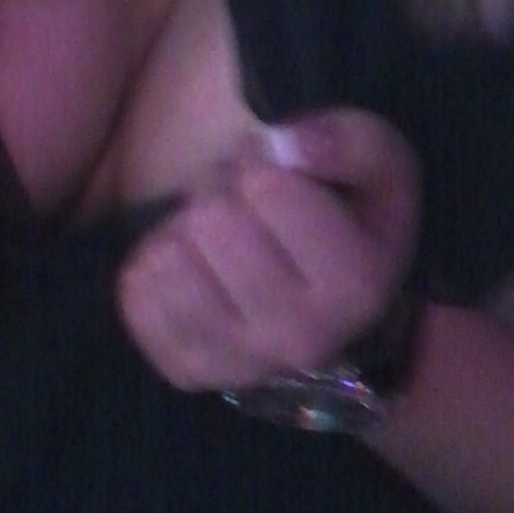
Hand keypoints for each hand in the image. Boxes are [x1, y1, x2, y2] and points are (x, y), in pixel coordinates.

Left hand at [115, 108, 418, 393]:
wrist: (323, 297)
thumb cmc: (347, 215)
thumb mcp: (376, 161)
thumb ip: (348, 140)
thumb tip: (283, 144)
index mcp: (358, 286)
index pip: (266, 188)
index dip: (260, 161)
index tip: (273, 175)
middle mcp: (303, 341)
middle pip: (210, 221)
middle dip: (218, 193)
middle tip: (241, 206)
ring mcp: (243, 365)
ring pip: (168, 260)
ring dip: (182, 231)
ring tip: (216, 237)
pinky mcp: (188, 372)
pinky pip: (137, 296)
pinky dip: (153, 266)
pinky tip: (191, 266)